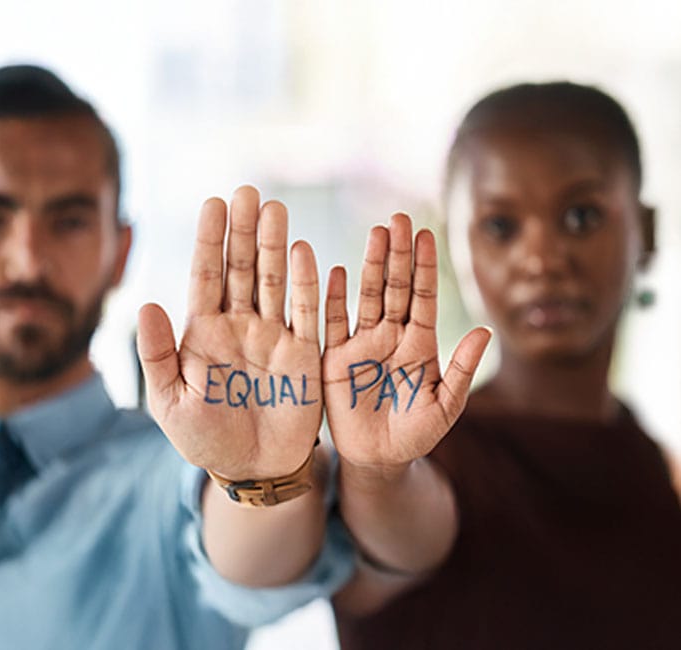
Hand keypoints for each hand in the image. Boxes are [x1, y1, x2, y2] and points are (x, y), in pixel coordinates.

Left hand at [136, 186, 321, 478]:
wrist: (252, 469)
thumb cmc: (205, 438)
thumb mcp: (170, 402)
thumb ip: (157, 355)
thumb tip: (146, 304)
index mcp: (203, 332)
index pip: (206, 276)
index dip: (210, 240)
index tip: (214, 203)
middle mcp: (238, 325)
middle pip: (241, 268)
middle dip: (243, 230)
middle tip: (247, 192)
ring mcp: (272, 335)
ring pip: (272, 281)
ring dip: (274, 246)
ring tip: (275, 208)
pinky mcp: (302, 353)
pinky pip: (305, 312)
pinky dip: (306, 284)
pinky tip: (304, 252)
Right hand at [323, 213, 489, 472]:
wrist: (379, 460)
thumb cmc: (416, 434)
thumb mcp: (445, 406)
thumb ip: (462, 370)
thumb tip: (485, 331)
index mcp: (419, 344)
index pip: (422, 297)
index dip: (424, 267)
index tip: (426, 235)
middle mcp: (391, 337)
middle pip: (395, 288)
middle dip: (398, 254)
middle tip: (400, 218)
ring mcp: (362, 345)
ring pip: (368, 297)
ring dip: (371, 266)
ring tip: (376, 234)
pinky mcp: (336, 359)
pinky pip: (333, 325)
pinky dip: (333, 300)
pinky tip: (336, 272)